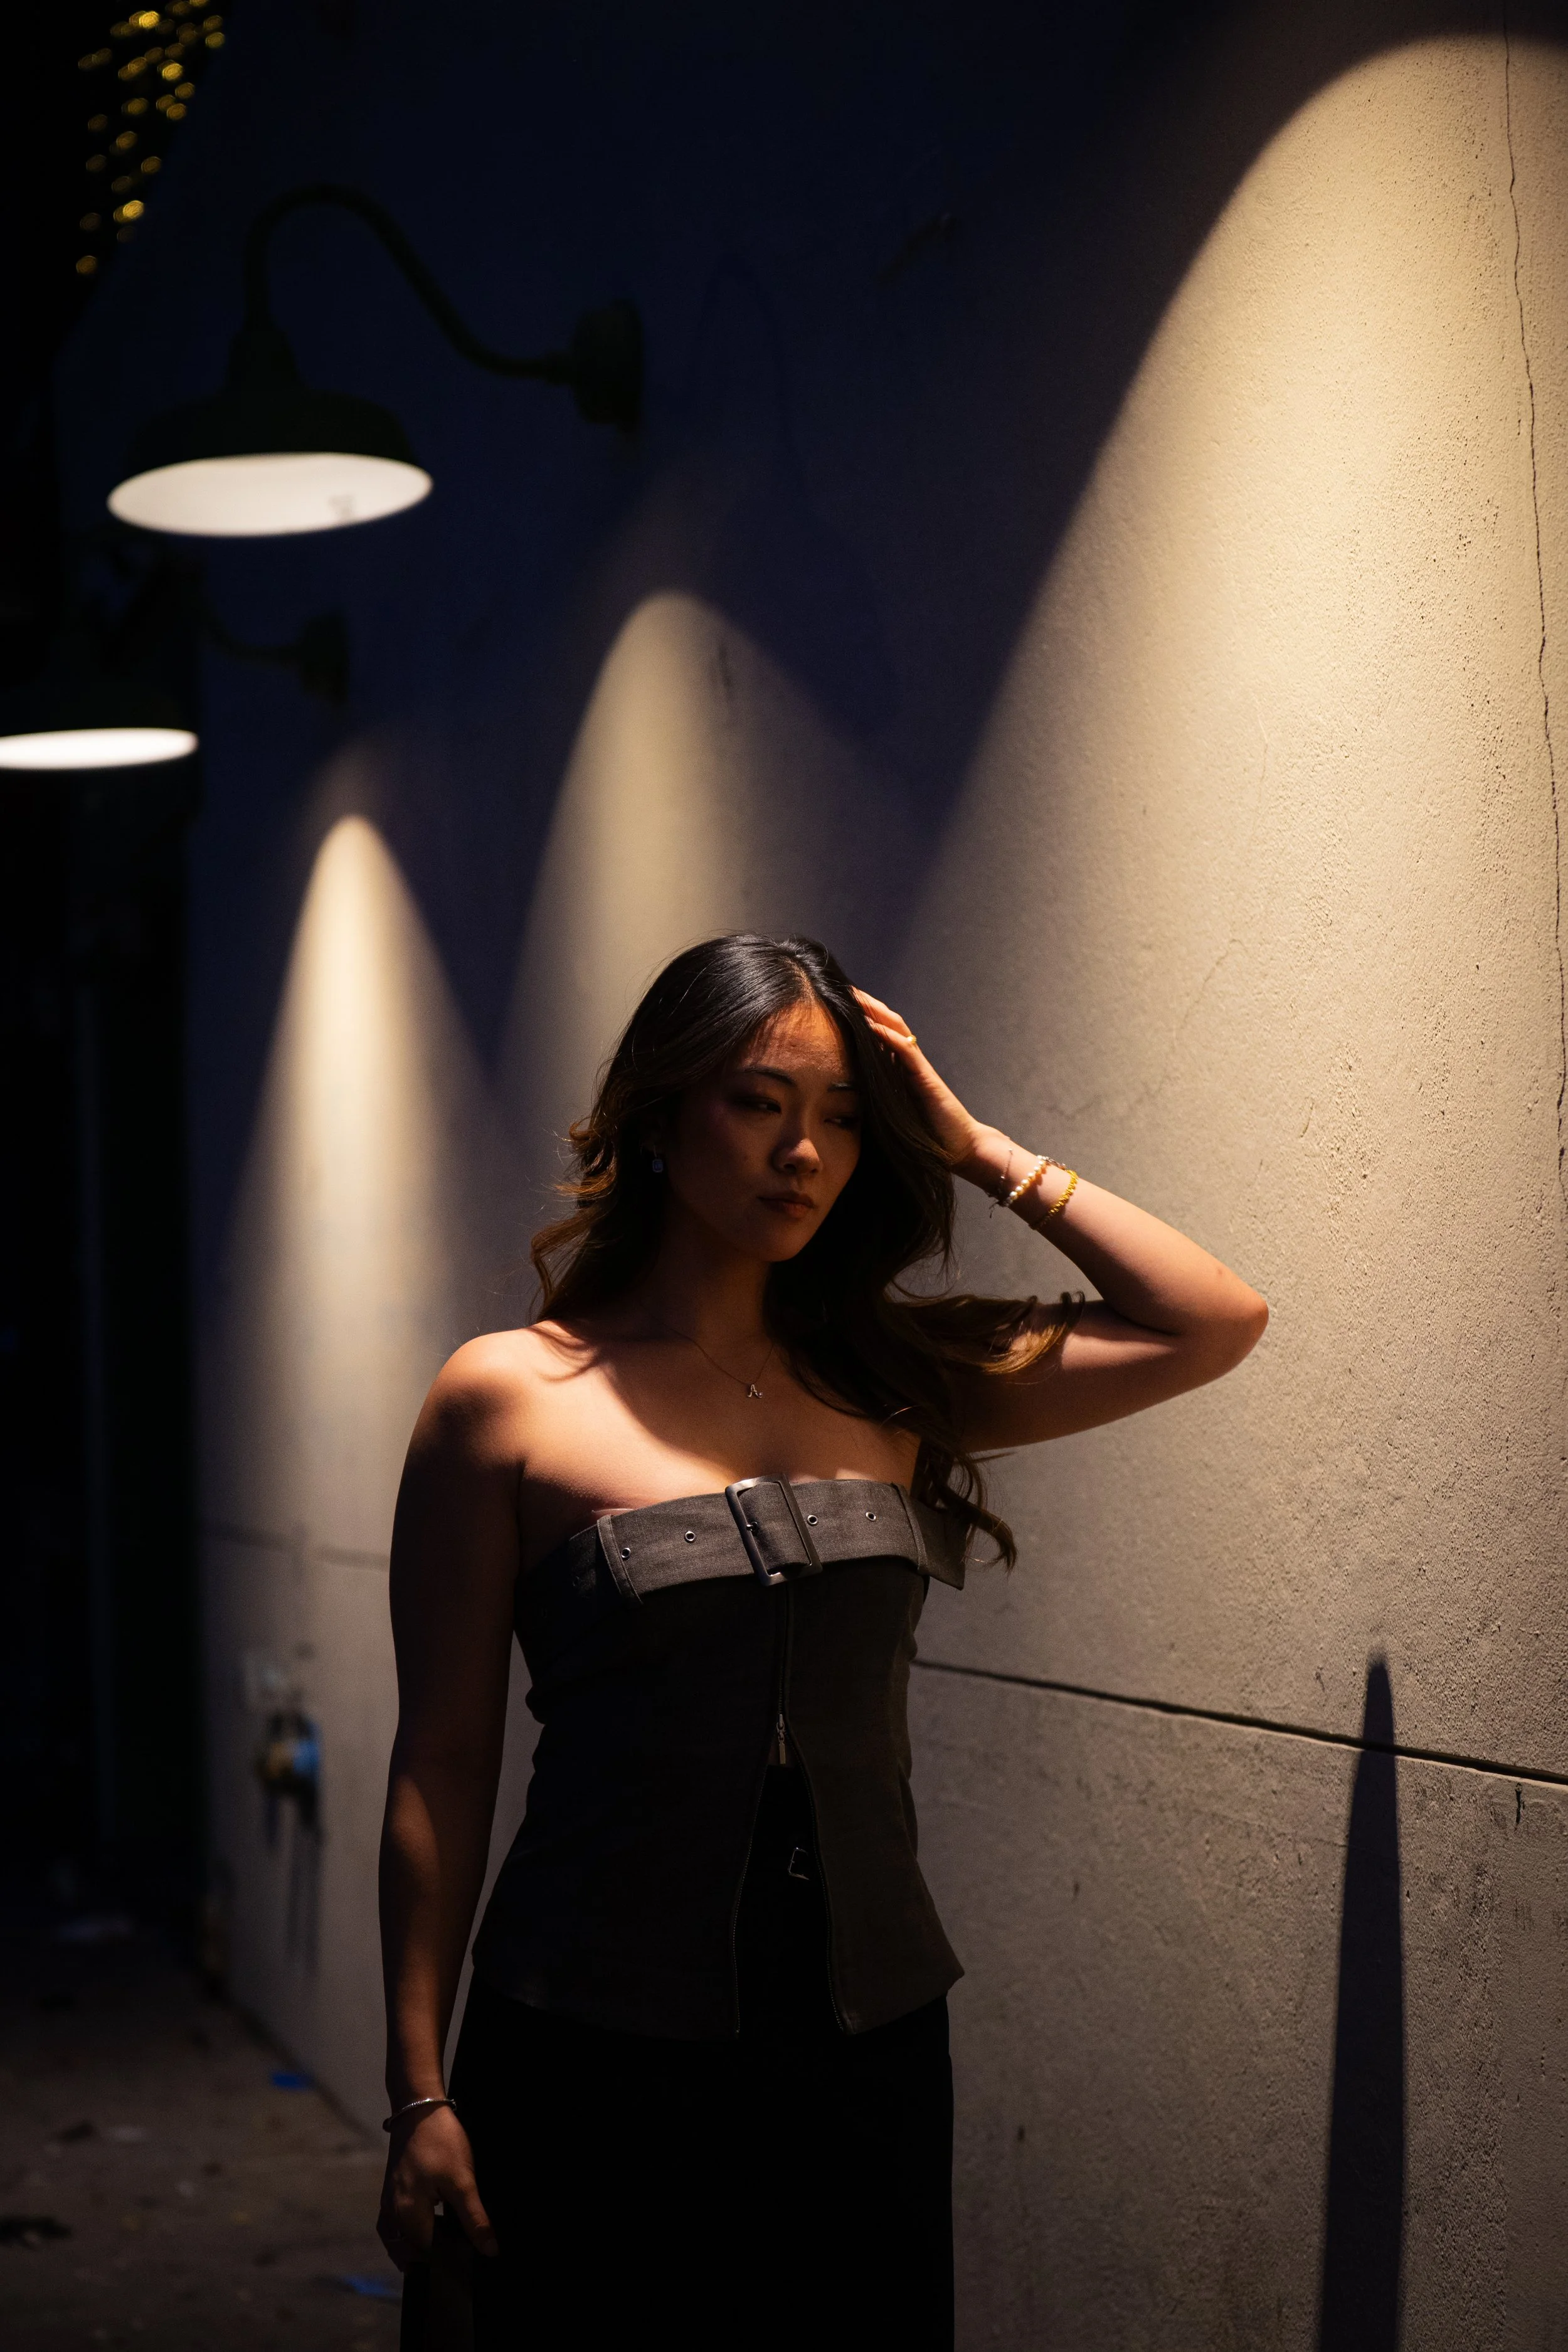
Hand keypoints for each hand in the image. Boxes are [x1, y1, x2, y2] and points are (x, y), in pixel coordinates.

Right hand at [377, 2103, 497, 2269]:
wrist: (419, 2108)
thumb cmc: (440, 2142)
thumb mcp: (463, 2181)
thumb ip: (475, 2219)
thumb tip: (490, 2251)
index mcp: (406, 2217)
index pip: (427, 2256)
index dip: (449, 2260)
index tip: (469, 2258)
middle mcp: (391, 2214)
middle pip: (409, 2252)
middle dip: (430, 2259)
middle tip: (459, 2253)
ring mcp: (387, 2202)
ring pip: (396, 2241)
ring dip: (414, 2250)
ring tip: (440, 2251)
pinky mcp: (389, 2191)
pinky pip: (392, 2226)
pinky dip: (404, 2236)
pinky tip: (421, 2231)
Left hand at [852, 988, 1009, 1190]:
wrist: (960, 1149)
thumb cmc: (924, 1136)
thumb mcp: (889, 1114)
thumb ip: (873, 1100)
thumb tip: (841, 1099)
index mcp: (899, 1070)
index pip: (878, 1034)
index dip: (859, 1017)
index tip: (834, 1003)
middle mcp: (909, 1063)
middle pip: (885, 1024)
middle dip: (864, 1005)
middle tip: (838, 988)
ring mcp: (918, 1069)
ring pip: (895, 1030)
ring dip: (874, 1011)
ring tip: (851, 996)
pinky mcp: (926, 1080)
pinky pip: (906, 1053)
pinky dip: (888, 1038)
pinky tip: (871, 1027)